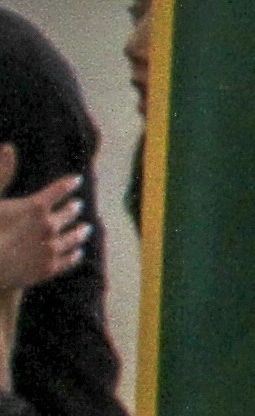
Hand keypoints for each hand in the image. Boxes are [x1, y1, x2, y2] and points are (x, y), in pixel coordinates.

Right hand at [0, 146, 88, 296]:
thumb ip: (1, 174)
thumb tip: (9, 146)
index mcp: (35, 207)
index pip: (58, 190)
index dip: (67, 184)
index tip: (75, 180)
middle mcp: (49, 226)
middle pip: (69, 213)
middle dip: (73, 207)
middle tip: (78, 205)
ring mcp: (51, 248)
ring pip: (74, 237)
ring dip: (80, 231)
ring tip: (85, 228)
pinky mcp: (50, 268)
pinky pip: (69, 259)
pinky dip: (75, 254)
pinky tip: (77, 252)